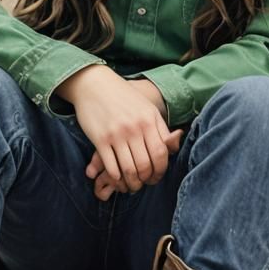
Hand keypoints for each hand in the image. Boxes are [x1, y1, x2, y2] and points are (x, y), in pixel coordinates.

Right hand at [56, 67, 174, 194]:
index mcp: (149, 119)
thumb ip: (160, 128)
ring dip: (131, 183)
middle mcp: (135, 128)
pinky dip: (116, 178)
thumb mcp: (146, 108)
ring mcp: (117, 134)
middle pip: (146, 165)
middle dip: (146, 180)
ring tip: (131, 185)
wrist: (94, 85)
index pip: (161, 154)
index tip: (156, 176)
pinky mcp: (100, 139)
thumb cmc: (123, 97)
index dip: (160, 170)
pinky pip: (111, 167)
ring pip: (129, 170)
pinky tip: (117, 178)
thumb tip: (174, 146)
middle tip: (143, 183)